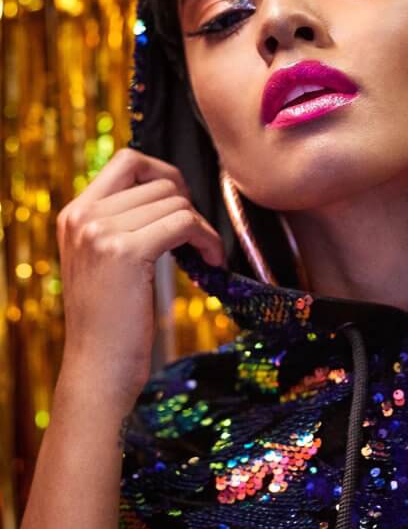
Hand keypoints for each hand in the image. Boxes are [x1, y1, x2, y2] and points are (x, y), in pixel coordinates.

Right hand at [56, 148, 224, 405]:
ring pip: (176, 202)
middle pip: (158, 180)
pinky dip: (207, 239)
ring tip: (205, 255)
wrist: (99, 368)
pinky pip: (184, 223)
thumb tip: (170, 190)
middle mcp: (82, 216)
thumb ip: (121, 223)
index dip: (165, 175)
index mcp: (74, 213)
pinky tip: (212, 262)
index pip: (128, 161)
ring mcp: (100, 231)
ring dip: (201, 227)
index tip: (182, 206)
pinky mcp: (125, 251)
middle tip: (198, 238)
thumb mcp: (104, 261)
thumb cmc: (111, 321)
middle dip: (189, 206)